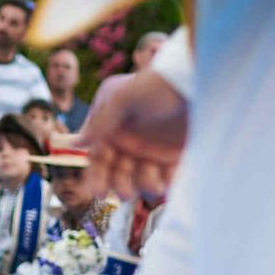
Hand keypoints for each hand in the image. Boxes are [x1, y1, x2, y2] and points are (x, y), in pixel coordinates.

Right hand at [81, 70, 186, 202]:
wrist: (195, 80)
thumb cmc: (156, 83)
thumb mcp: (123, 97)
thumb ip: (102, 121)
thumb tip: (78, 142)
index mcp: (112, 126)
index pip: (98, 157)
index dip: (96, 176)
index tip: (98, 192)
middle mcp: (130, 140)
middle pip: (117, 172)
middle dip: (119, 185)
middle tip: (126, 194)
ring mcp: (152, 148)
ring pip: (141, 177)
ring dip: (144, 185)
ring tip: (155, 185)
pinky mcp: (175, 154)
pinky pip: (167, 176)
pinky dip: (167, 183)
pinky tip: (168, 185)